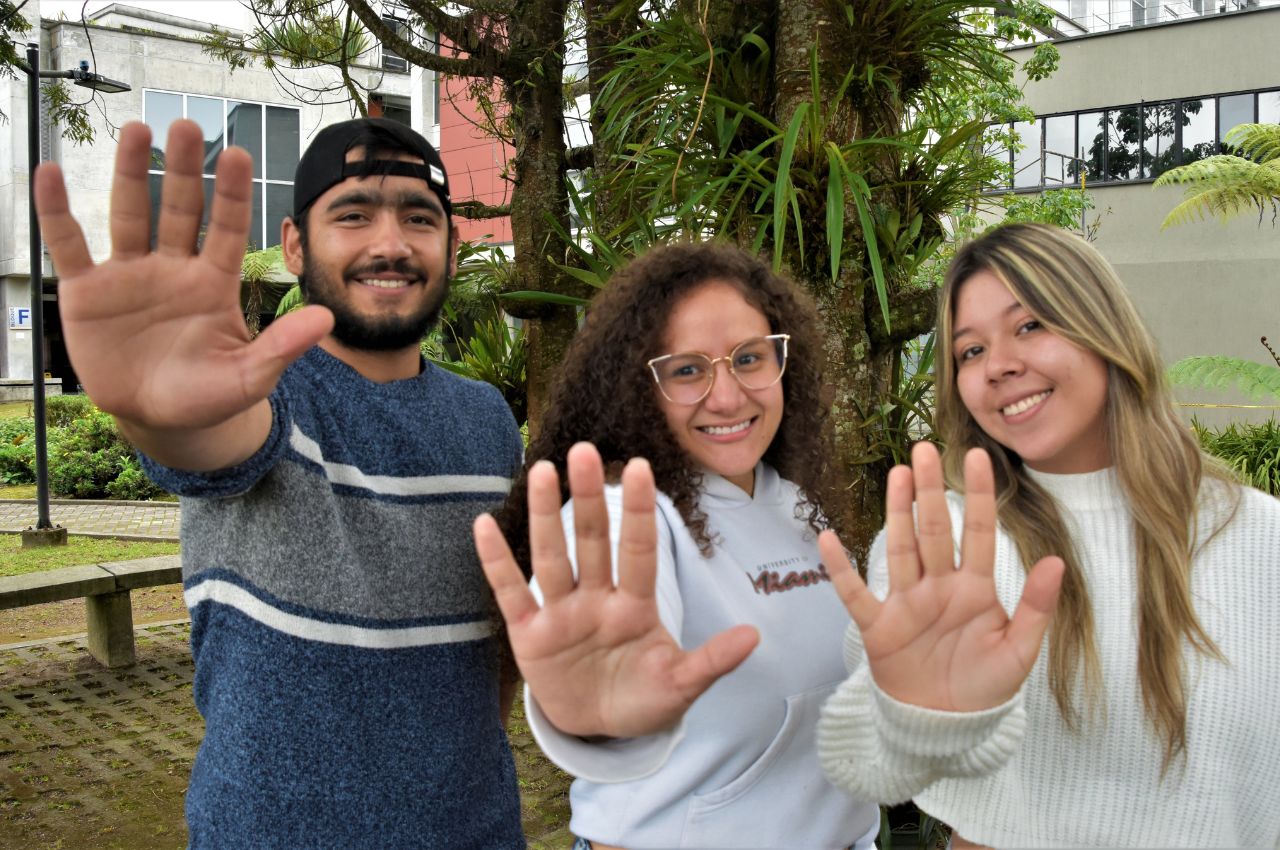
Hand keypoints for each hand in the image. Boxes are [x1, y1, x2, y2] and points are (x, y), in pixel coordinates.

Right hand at [33, 120, 331, 432]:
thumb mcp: (249, 376)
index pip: (228, 229)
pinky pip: (69, 246)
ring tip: (136, 130)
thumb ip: (282, 346)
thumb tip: (326, 320)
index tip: (240, 155)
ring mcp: (129, 276)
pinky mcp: (87, 292)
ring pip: (130, 214)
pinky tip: (50, 174)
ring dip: (130, 173)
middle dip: (183, 169)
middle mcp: (173, 269)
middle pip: (180, 209)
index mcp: (214, 283)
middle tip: (187, 126)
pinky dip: (57, 213)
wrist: (158, 419)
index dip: (233, 194)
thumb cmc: (208, 396)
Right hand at [474, 442, 758, 737]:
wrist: (600, 728)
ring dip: (545, 516)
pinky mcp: (530, 635)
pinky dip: (497, 561)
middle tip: (585, 450)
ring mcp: (561, 613)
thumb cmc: (644, 699)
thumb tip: (755, 637)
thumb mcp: (681, 686)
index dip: (638, 512)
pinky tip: (484, 524)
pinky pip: (509, 593)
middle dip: (588, 498)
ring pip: (552, 557)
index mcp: (635, 606)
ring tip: (542, 470)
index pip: (638, 550)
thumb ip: (711, 661)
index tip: (641, 467)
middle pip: (592, 541)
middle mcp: (597, 599)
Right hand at [821, 442, 1063, 712]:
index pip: (978, 533)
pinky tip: (829, 540)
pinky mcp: (878, 626)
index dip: (977, 496)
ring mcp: (906, 602)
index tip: (976, 456)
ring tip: (897, 475)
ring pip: (900, 548)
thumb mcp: (1020, 652)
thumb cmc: (984, 687)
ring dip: (897, 512)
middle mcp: (938, 586)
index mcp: (975, 589)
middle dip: (930, 490)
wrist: (945, 726)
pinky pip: (856, 593)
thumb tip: (1056, 561)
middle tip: (923, 449)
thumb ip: (1035, 607)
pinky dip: (841, 569)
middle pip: (933, 530)